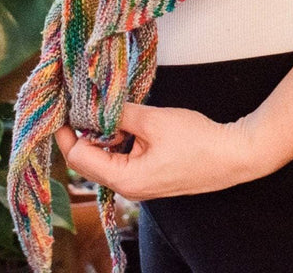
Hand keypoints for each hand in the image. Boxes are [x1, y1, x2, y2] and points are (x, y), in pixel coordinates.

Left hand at [54, 102, 264, 200]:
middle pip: (91, 161)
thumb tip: (95, 105)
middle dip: (83, 132)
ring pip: (108, 158)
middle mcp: (129, 187)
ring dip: (104, 134)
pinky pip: (125, 158)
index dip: (67, 134)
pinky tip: (128, 119)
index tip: (59, 111)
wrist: (233, 155)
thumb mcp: (154, 121)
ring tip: (108, 107)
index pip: (80, 158)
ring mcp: (141, 184)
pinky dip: (120, 139)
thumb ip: (121, 114)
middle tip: (79, 103)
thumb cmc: (198, 141)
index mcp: (125, 179)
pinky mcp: (152, 176)